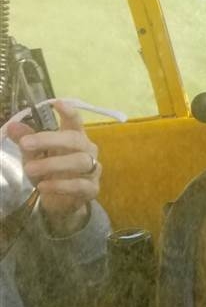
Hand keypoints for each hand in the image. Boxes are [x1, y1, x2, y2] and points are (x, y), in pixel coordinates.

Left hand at [6, 101, 100, 235]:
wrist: (61, 202)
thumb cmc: (49, 172)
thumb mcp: (34, 155)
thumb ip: (26, 141)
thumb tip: (12, 126)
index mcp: (75, 138)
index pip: (75, 122)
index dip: (69, 112)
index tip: (57, 104)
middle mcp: (88, 151)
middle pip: (76, 140)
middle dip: (50, 140)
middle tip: (26, 144)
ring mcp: (93, 170)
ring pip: (80, 161)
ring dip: (53, 164)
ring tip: (29, 169)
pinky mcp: (92, 189)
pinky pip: (80, 185)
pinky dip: (61, 185)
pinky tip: (43, 186)